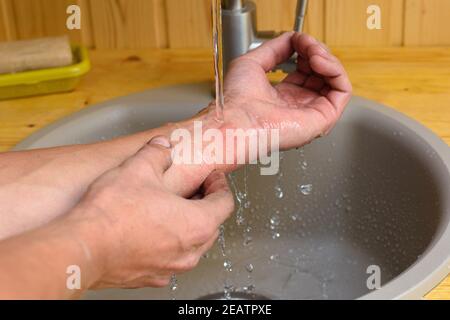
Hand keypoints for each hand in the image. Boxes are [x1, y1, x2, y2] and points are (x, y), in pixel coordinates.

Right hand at [65, 136, 233, 288]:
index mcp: (197, 223)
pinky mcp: (150, 277)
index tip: (212, 177)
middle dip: (205, 204)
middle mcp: (189, 251)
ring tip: (168, 209)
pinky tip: (148, 231)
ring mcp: (170, 268)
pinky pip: (169, 259)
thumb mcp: (138, 168)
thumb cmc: (113, 214)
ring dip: (186, 225)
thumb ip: (156, 153)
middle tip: (193, 190)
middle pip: (211, 225)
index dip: (219, 184)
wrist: (82, 248)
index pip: (225, 202)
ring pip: (191, 245)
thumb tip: (161, 147)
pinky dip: (166, 244)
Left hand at [221, 32, 351, 148]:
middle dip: (317, 51)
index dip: (305, 50)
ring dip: (327, 58)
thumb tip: (292, 39)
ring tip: (313, 52)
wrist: (239, 119)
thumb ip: (274, 48)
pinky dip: (336, 70)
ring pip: (335, 80)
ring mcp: (312, 111)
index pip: (306, 70)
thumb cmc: (238, 101)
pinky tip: (319, 62)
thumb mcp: (252, 62)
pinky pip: (343, 90)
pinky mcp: (324, 117)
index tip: (297, 40)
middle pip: (322, 73)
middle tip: (306, 44)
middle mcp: (299, 105)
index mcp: (282, 96)